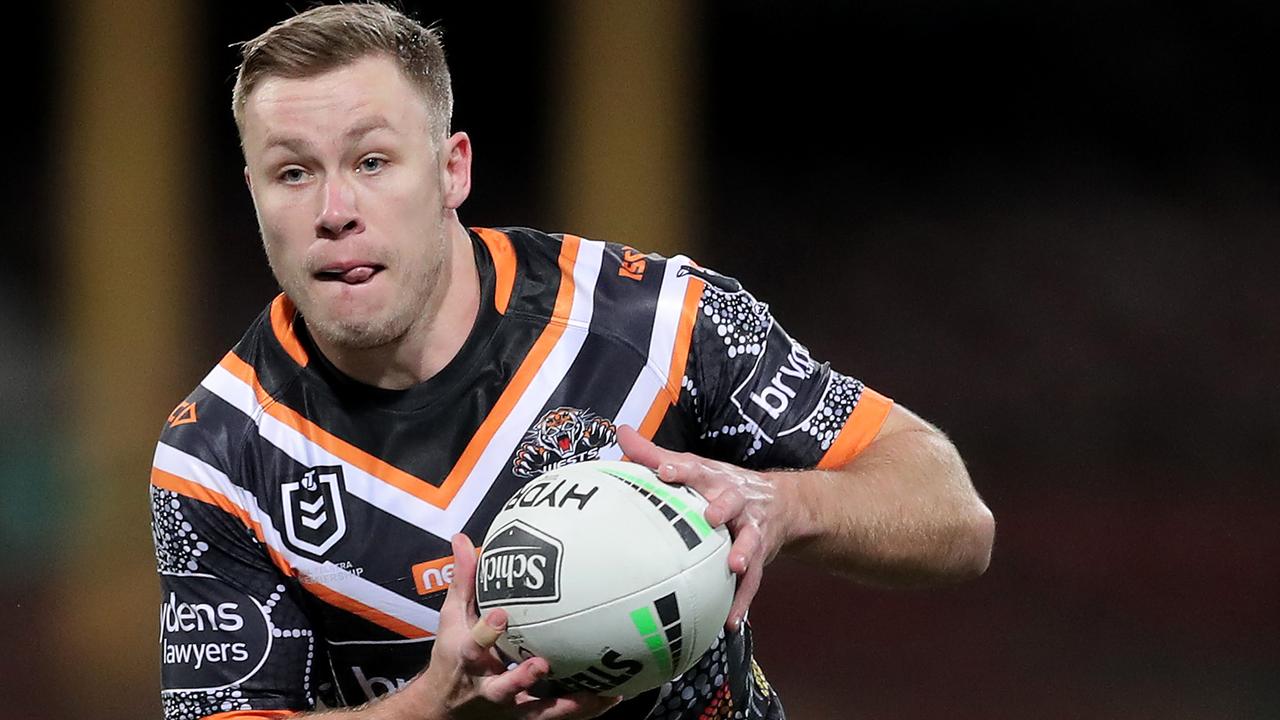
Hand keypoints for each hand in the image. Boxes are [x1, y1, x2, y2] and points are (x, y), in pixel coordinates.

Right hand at [412, 533, 620, 719]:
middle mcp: (487, 689)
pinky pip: (557, 716)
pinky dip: (585, 709)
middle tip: (543, 663)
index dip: (485, 632)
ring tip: (601, 692)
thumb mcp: (452, 621)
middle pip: (502, 688)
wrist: (443, 712)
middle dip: (521, 678)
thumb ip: (464, 582)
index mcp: (468, 661)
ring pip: (538, 711)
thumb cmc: (451, 660)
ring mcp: (508, 708)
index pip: (472, 645)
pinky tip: (612, 696)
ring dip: (568, 704)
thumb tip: (463, 539)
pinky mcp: (525, 718)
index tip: (500, 615)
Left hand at [616, 426, 791, 631]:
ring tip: (735, 566)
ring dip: (744, 552)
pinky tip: (731, 621)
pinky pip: (753, 581)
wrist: (781, 504)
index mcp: (714, 477)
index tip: (664, 471)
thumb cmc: (722, 485)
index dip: (681, 468)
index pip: (696, 468)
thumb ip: (654, 454)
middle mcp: (736, 499)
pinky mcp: (759, 554)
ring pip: (750, 539)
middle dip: (723, 507)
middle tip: (711, 516)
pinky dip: (742, 600)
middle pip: (732, 499)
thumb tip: (622, 433)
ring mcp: (751, 528)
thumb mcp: (693, 466)